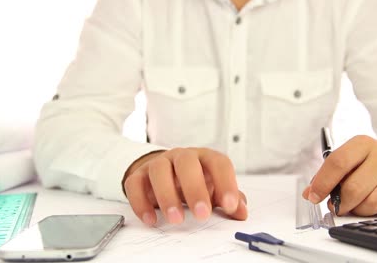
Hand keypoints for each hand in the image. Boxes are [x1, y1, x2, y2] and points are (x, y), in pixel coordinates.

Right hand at [123, 148, 247, 225]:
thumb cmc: (195, 180)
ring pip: (159, 171)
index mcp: (204, 157)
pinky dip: (141, 202)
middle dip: (195, 189)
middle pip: (187, 164)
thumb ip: (229, 199)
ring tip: (176, 219)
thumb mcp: (213, 188)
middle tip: (202, 215)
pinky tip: (151, 219)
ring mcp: (159, 163)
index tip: (230, 205)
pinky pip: (135, 184)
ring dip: (167, 196)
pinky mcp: (139, 175)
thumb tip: (241, 211)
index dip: (226, 183)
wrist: (165, 171)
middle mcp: (182, 156)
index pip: (218, 163)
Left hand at [302, 135, 376, 216]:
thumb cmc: (366, 164)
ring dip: (360, 211)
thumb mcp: (346, 162)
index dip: (322, 184)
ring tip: (357, 206)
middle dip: (341, 203)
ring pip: (373, 203)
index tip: (314, 197)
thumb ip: (326, 176)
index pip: (337, 163)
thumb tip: (309, 193)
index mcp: (362, 143)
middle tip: (337, 207)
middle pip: (354, 188)